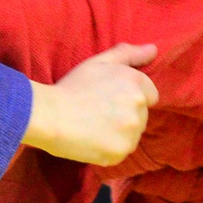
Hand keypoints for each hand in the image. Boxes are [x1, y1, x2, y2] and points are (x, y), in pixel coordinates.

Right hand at [25, 42, 157, 164]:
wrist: (49, 116)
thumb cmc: (72, 87)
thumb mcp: (99, 62)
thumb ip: (129, 54)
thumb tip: (154, 50)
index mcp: (136, 83)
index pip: (150, 95)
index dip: (130, 97)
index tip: (110, 99)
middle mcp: (138, 107)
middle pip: (142, 116)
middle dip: (126, 114)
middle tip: (98, 111)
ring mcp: (131, 132)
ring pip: (133, 135)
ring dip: (120, 132)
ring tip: (94, 126)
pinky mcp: (120, 152)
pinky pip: (121, 151)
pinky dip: (110, 148)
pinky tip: (92, 139)